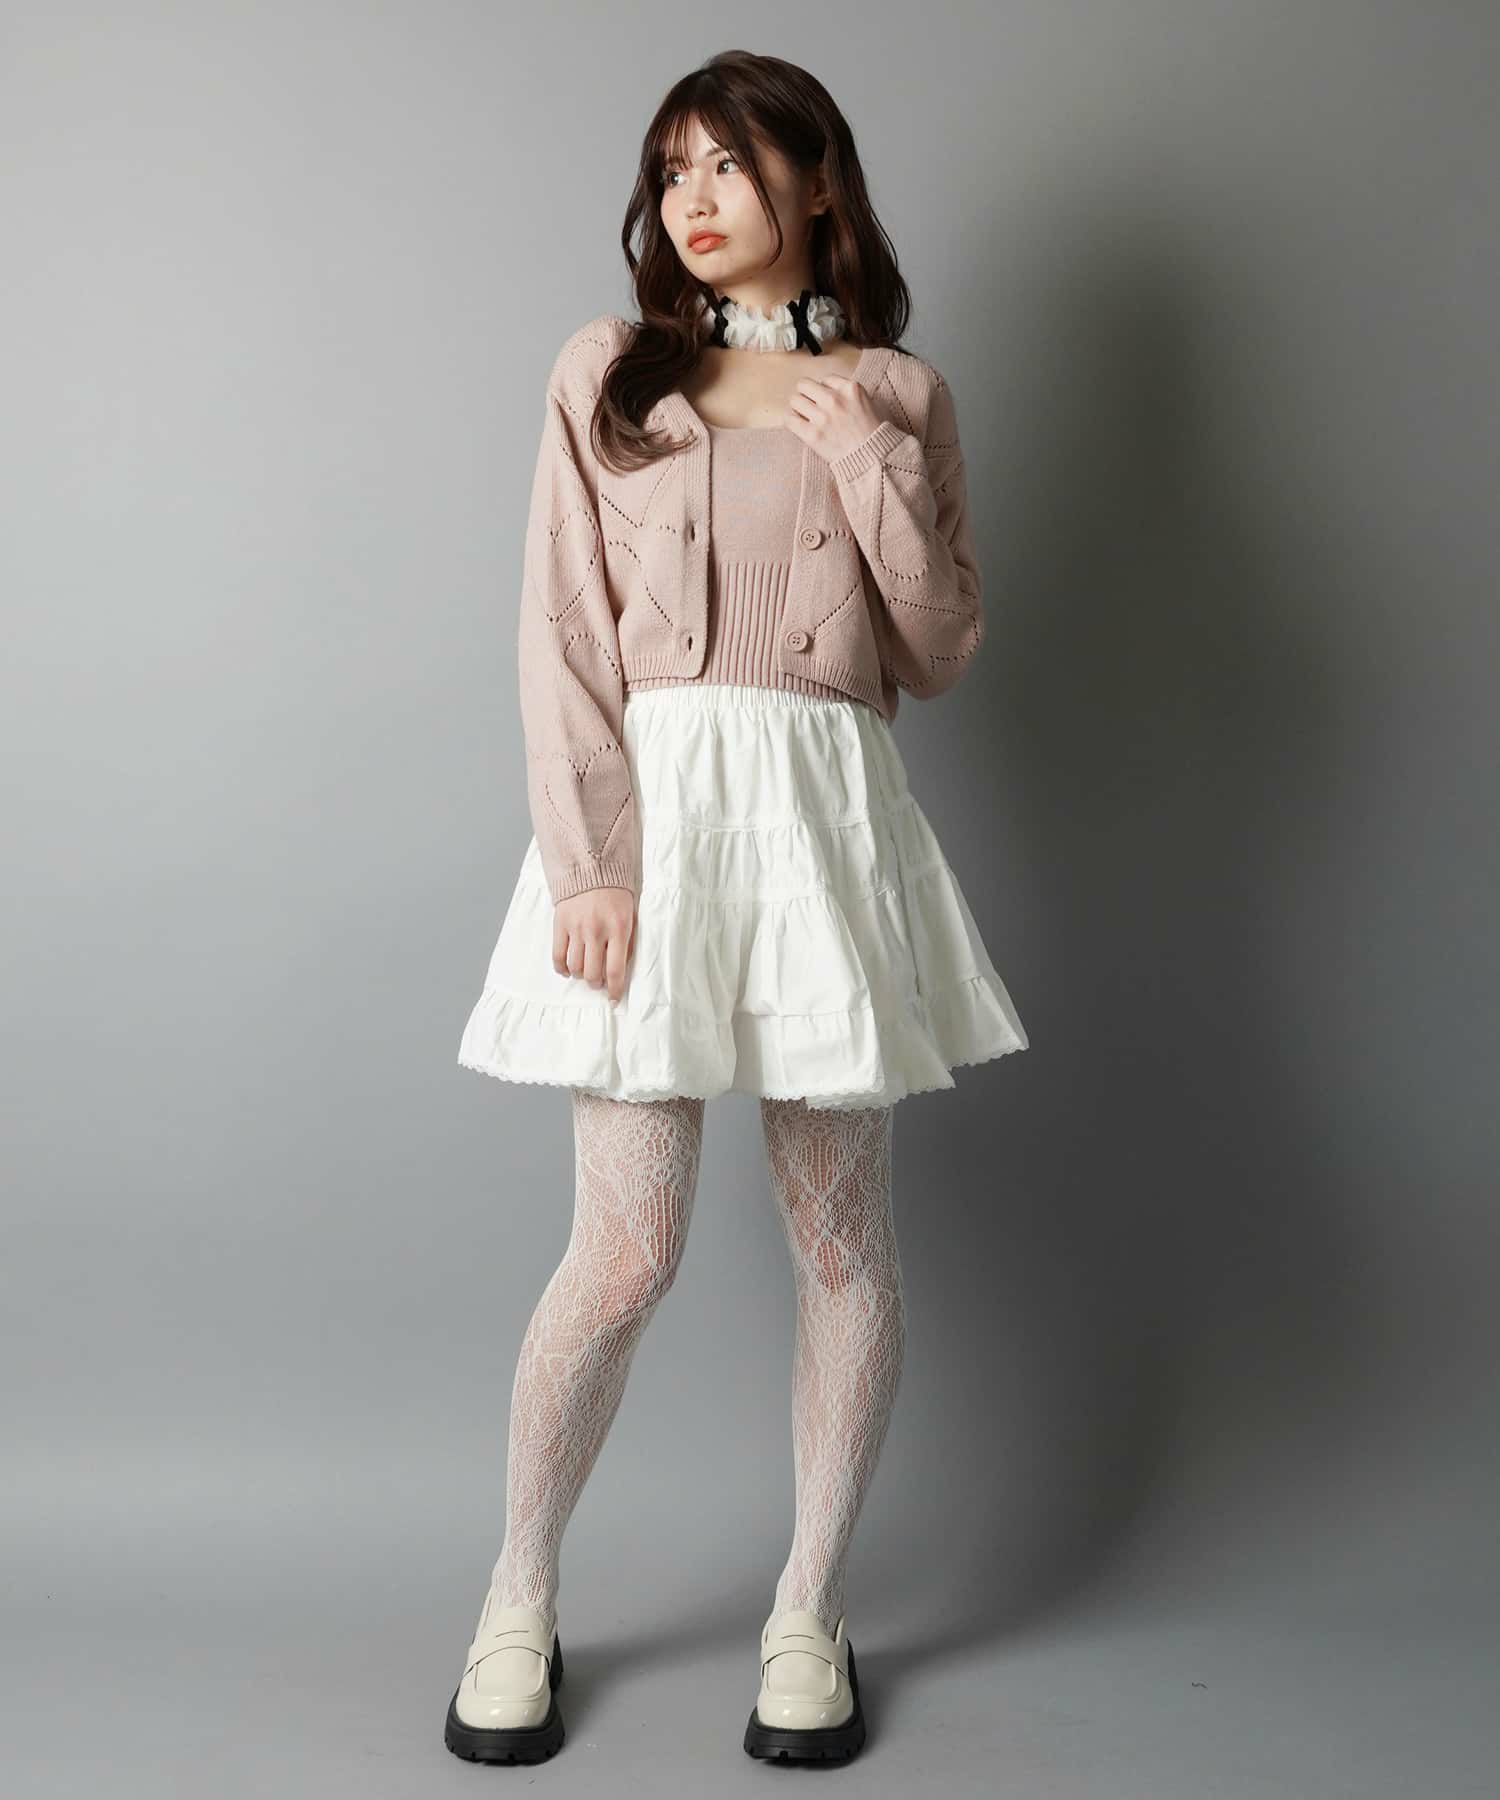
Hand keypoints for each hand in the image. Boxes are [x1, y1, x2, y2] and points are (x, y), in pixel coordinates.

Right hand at [553, 886, 635, 1003]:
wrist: (591, 867)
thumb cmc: (616, 895)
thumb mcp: (631, 916)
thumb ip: (629, 942)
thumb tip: (621, 970)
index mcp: (619, 929)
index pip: (615, 969)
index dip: (613, 989)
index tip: (612, 999)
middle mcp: (596, 930)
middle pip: (592, 973)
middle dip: (596, 983)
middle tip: (598, 980)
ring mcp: (576, 928)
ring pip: (574, 967)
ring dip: (580, 975)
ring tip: (584, 971)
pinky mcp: (560, 924)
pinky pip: (557, 956)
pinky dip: (561, 968)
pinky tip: (567, 968)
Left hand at [783, 372, 882, 464]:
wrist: (873, 459)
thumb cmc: (871, 433)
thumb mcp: (867, 402)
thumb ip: (847, 393)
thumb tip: (825, 390)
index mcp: (850, 388)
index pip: (824, 380)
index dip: (823, 391)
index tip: (826, 402)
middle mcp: (835, 399)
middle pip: (804, 385)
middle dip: (805, 395)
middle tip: (809, 406)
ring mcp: (823, 417)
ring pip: (794, 400)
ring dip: (797, 408)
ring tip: (803, 416)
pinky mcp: (813, 434)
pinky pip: (789, 419)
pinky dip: (791, 421)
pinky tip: (797, 425)